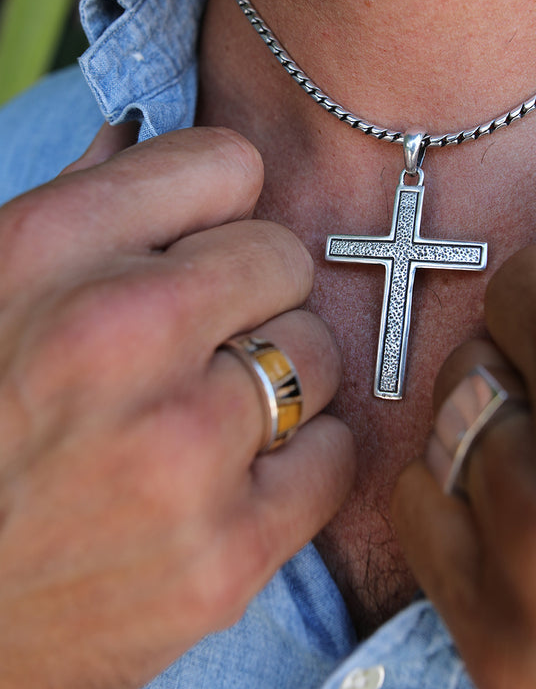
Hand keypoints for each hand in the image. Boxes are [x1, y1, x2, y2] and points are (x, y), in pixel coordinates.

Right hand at [0, 125, 353, 688]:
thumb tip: (142, 133)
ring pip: (318, 354)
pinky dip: (296, 463)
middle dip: (248, 294)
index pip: (227, 162)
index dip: (215, 205)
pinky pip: (334, 455)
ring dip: (275, 379)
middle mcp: (117, 331)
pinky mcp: (224, 555)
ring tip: (205, 418)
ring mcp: (177, 448)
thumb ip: (77, 207)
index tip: (196, 244)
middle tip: (197, 344)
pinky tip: (233, 480)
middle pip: (284, 255)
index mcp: (48, 248)